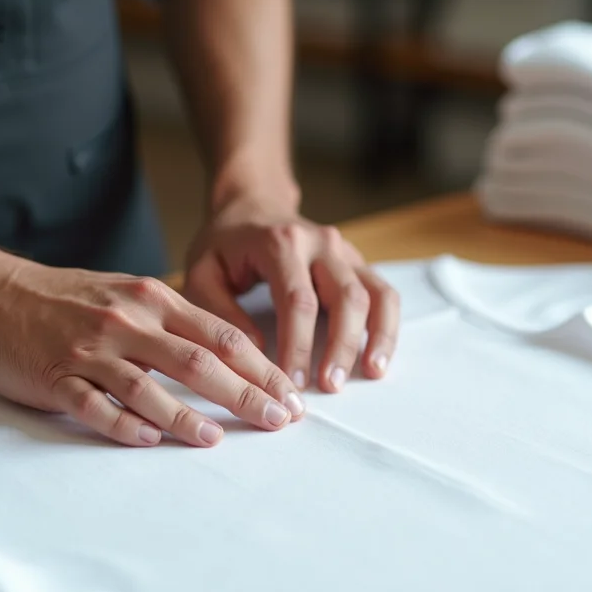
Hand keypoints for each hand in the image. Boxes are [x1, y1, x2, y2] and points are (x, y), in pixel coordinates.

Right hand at [0, 254, 306, 446]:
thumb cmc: (67, 298)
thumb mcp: (129, 295)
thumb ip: (175, 321)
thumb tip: (231, 354)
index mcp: (152, 300)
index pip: (221, 336)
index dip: (261, 367)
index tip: (290, 395)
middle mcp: (128, 323)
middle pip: (197, 361)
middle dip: (243, 393)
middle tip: (278, 421)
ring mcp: (90, 351)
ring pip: (147, 387)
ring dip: (185, 416)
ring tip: (217, 438)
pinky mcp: (56, 378)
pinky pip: (93, 405)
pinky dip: (121, 424)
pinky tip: (147, 440)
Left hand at [183, 193, 399, 392]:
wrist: (253, 205)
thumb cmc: (225, 244)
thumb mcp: (202, 271)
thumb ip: (221, 310)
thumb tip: (256, 350)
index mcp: (280, 243)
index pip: (297, 299)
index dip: (298, 344)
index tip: (293, 382)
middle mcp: (320, 243)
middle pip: (344, 296)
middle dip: (341, 345)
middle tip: (331, 386)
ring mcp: (345, 251)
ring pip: (374, 294)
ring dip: (375, 337)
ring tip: (371, 373)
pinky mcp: (357, 263)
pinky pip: (384, 294)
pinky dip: (388, 327)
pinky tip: (379, 358)